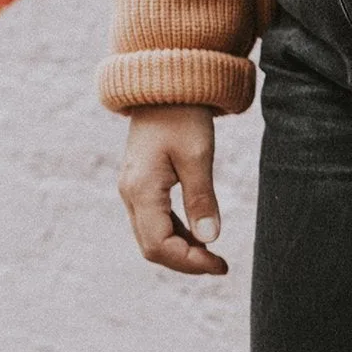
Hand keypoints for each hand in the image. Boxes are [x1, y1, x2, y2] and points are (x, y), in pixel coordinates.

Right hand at [118, 105, 227, 275]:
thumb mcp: (198, 156)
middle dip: (185, 261)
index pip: (159, 245)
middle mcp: (131, 194)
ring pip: (152, 236)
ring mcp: (134, 190)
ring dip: (181, 249)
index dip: (189, 262)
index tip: (220, 265)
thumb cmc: (183, 116)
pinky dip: (176, 234)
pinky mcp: (142, 184)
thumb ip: (202, 198)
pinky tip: (200, 235)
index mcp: (141, 190)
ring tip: (213, 255)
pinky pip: (155, 220)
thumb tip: (210, 239)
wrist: (164, 86)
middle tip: (220, 266)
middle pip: (152, 246)